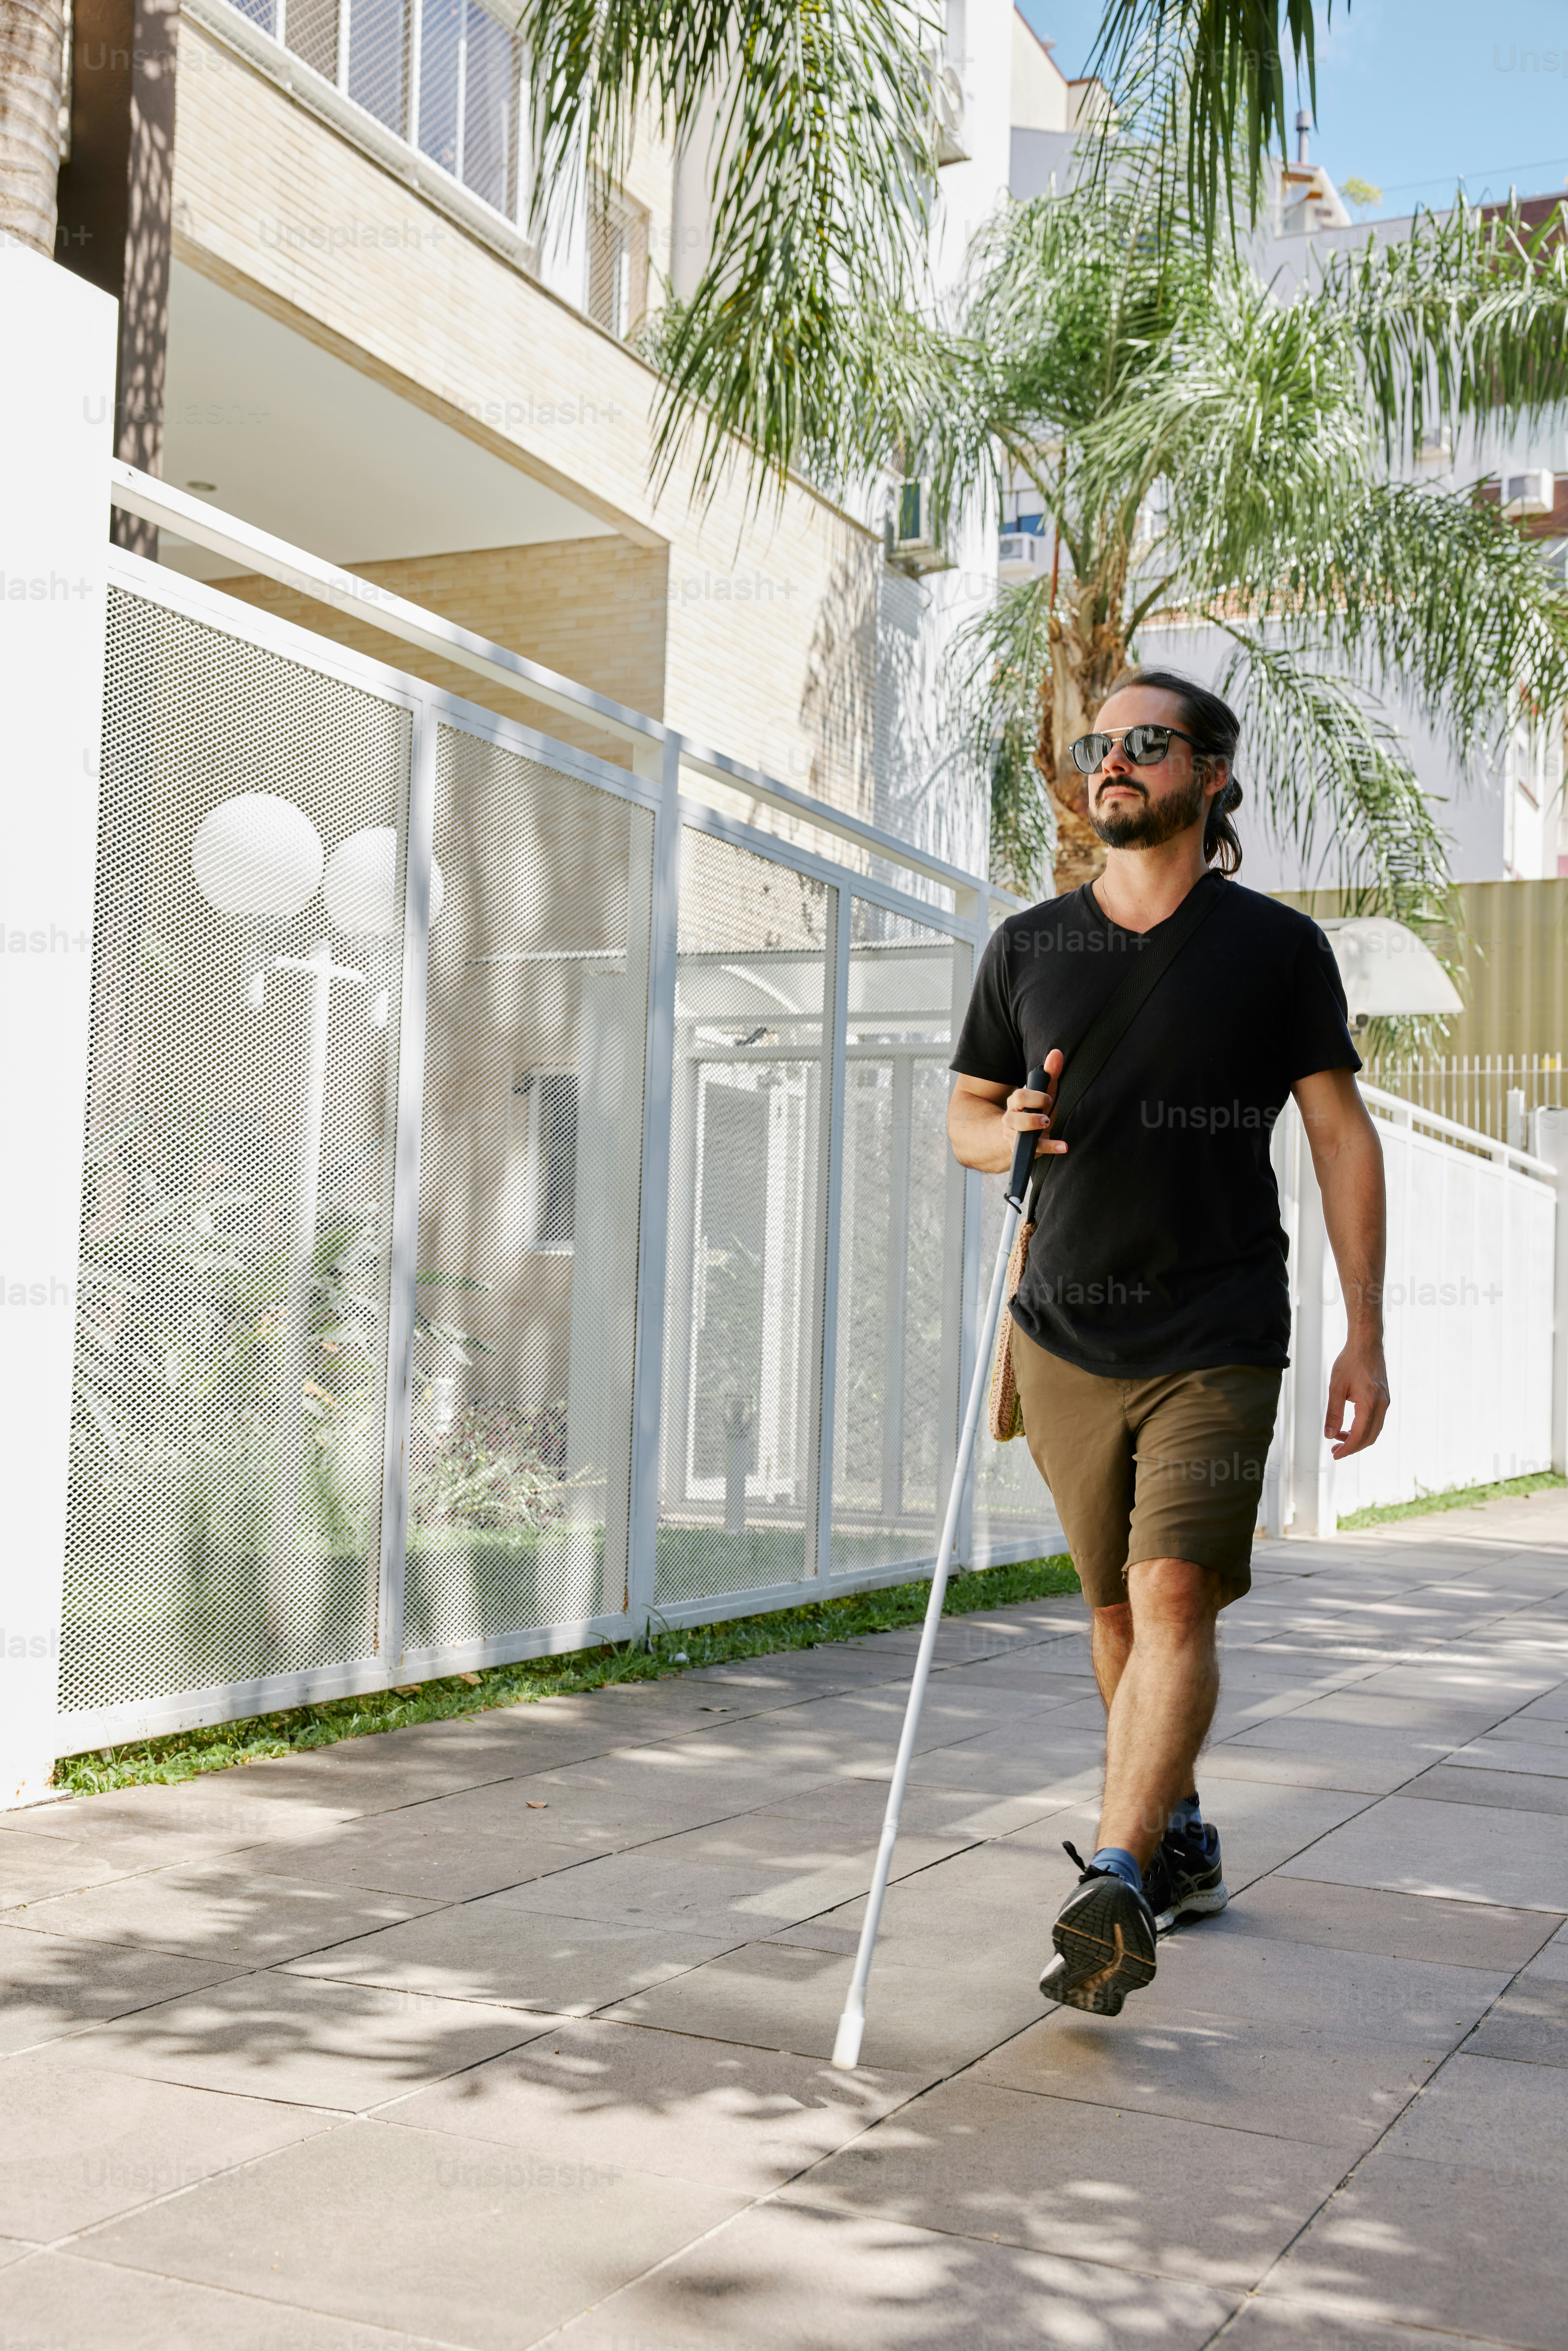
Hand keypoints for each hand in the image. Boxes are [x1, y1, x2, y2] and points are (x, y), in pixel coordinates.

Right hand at [1004, 1049, 1067, 1157]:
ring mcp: (1013, 1136)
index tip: (1048, 1099)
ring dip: (1037, 1134)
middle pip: (1013, 1117)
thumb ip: (1050, 1073)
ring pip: (1019, 1136)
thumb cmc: (1035, 1110)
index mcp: (1015, 1103)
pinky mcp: (1022, 1150)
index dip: (1035, 1098)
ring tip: (1050, 1127)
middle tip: (1046, 1118)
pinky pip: (1034, 1151)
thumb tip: (1057, 1052)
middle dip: (1031, 1118)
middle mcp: (1010, 1119)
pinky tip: (1064, 1146)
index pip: (1019, 1097)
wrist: (1020, 1136)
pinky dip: (1050, 1148)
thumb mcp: (1044, 1092)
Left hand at [1325, 1338, 1389, 1457]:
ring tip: (1338, 1438)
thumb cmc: (1350, 1361)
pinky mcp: (1384, 1398)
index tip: (1335, 1454)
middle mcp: (1381, 1405)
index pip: (1359, 1436)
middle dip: (1352, 1447)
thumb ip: (1333, 1413)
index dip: (1347, 1449)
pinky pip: (1375, 1420)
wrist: (1366, 1343)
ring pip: (1374, 1430)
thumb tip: (1329, 1434)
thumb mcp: (1336, 1388)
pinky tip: (1349, 1426)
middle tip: (1335, 1450)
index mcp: (1370, 1403)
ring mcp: (1385, 1402)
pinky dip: (1363, 1428)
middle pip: (1369, 1437)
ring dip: (1357, 1438)